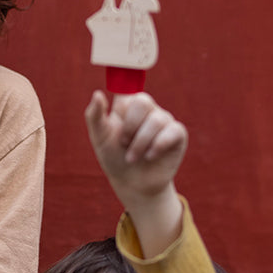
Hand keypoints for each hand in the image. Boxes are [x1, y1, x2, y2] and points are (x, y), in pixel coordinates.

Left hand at [84, 90, 186, 255]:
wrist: (132, 183)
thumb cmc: (114, 157)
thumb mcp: (99, 138)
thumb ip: (94, 116)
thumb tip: (97, 93)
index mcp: (127, 105)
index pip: (127, 89)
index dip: (122, 99)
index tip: (118, 111)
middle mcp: (147, 109)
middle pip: (143, 102)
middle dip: (130, 127)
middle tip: (123, 143)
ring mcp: (164, 120)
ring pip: (156, 120)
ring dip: (140, 143)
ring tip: (131, 158)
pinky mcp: (177, 134)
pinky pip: (172, 131)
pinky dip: (157, 146)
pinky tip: (150, 157)